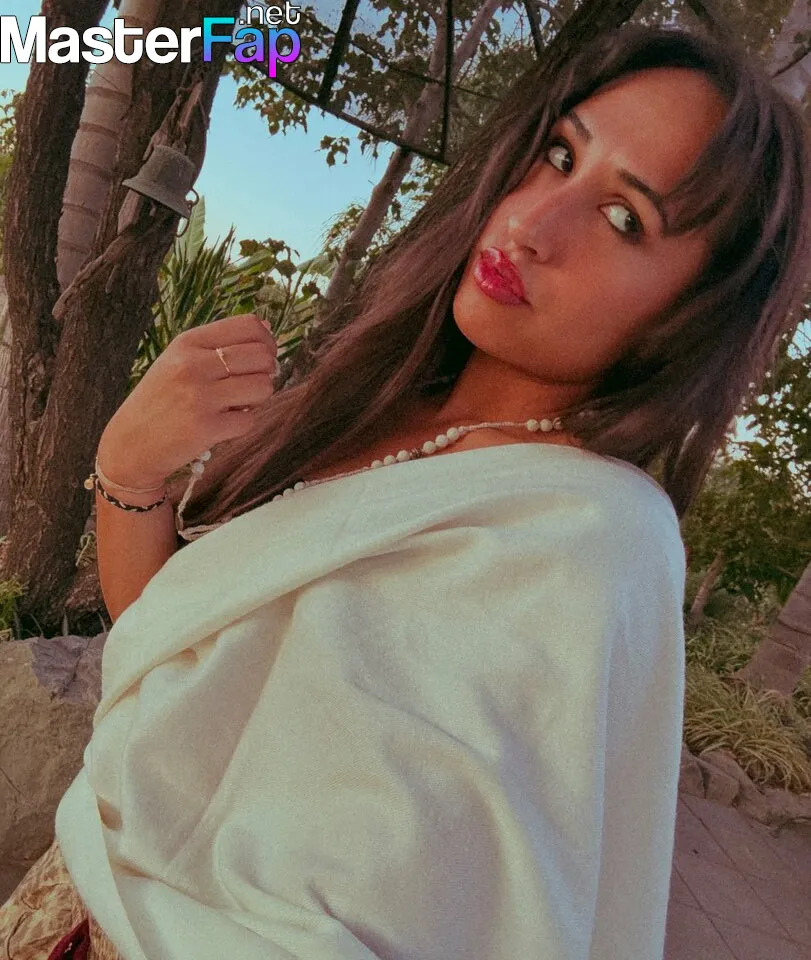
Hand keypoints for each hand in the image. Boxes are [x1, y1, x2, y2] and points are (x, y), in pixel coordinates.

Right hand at [97, 314, 277, 489]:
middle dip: (267, 372)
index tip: (265, 356)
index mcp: (188, 343)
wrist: (130, 444)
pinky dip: (243, 424)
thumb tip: (269, 330)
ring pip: (263, 387)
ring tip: (237, 404)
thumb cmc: (161, 400)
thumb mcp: (179, 361)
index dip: (267, 342)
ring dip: (258, 399)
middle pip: (262, 356)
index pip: (249, 326)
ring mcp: (199, 396)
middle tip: (251, 385)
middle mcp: (193, 365)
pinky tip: (224, 424)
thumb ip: (221, 344)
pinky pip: (250, 420)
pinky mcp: (206, 427)